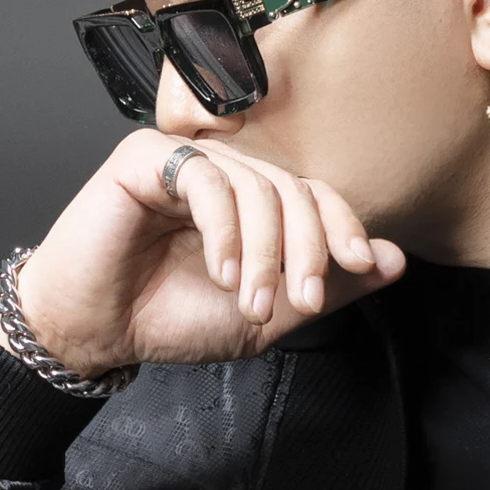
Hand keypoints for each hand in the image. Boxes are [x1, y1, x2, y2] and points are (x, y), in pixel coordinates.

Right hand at [0, 128, 406, 377]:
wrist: (97, 331)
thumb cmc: (169, 318)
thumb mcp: (267, 314)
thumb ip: (327, 287)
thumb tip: (392, 259)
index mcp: (253, 205)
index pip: (314, 195)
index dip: (343, 225)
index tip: (359, 264)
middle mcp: (224, 175)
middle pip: (292, 189)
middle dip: (306, 248)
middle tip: (297, 300)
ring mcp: (186, 161)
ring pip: (255, 185)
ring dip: (263, 250)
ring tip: (249, 300)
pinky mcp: (146, 158)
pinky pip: (208, 181)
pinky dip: (224, 231)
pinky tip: (221, 272)